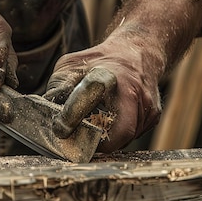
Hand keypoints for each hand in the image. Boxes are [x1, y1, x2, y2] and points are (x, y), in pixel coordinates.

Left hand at [43, 38, 161, 151]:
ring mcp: (147, 104)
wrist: (137, 52)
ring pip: (126, 138)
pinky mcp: (153, 116)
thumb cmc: (99, 62)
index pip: (89, 93)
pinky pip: (133, 136)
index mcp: (108, 73)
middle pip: (121, 130)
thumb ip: (59, 86)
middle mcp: (133, 90)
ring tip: (92, 132)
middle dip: (99, 144)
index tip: (59, 129)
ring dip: (107, 141)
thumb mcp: (71, 65)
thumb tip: (47, 112)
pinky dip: (118, 137)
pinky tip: (109, 124)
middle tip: (80, 148)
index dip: (73, 113)